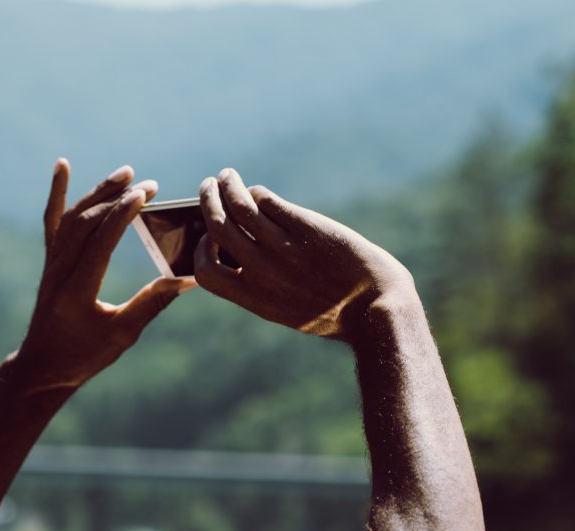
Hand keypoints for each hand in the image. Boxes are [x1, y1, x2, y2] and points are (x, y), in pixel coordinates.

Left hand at [14, 159, 193, 390]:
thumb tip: (189, 278)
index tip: (146, 193)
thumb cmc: (85, 355)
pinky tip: (63, 165)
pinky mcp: (50, 263)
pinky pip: (53, 222)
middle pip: (86, 224)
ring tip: (126, 173)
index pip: (100, 241)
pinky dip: (58, 193)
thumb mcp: (123, 334)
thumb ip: (153, 303)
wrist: (44, 366)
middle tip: (149, 185)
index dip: (123, 214)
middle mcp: (59, 273)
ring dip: (99, 193)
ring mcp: (51, 266)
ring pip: (71, 219)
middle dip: (117, 199)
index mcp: (77, 292)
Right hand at [194, 169, 416, 342]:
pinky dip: (259, 193)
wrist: (374, 306)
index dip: (200, 250)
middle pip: (218, 227)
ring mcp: (283, 247)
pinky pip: (270, 203)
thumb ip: (258, 285)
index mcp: (252, 297)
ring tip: (228, 176)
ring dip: (228, 185)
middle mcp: (262, 271)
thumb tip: (238, 251)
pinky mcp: (306, 227)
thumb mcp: (285, 309)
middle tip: (208, 186)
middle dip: (208, 202)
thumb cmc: (332, 311)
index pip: (204, 271)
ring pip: (241, 207)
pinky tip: (260, 192)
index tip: (207, 237)